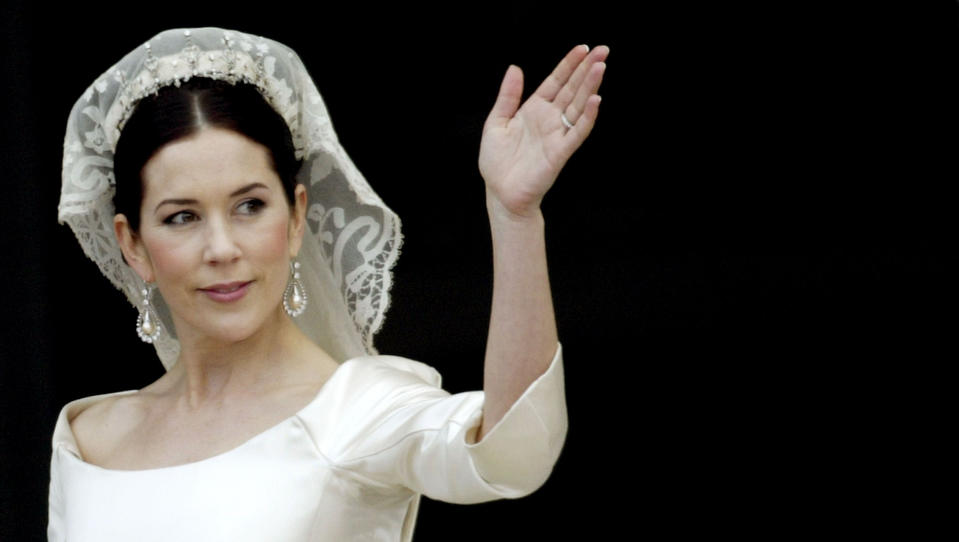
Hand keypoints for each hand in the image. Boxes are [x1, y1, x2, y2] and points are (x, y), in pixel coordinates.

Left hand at [479, 44, 607, 220]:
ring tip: (601, 67)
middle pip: (572, 89)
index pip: (556, 82)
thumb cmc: (497, 162)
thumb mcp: (496, 122)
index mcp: (534, 109)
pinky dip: (587, 117)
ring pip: (578, 106)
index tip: (583, 48)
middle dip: (587, 69)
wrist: (500, 193)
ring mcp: (556, 135)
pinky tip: (595, 100)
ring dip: (590, 87)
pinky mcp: (560, 152)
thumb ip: (508, 96)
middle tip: (603, 50)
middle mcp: (549, 119)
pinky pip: (576, 132)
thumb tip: (515, 68)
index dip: (569, 65)